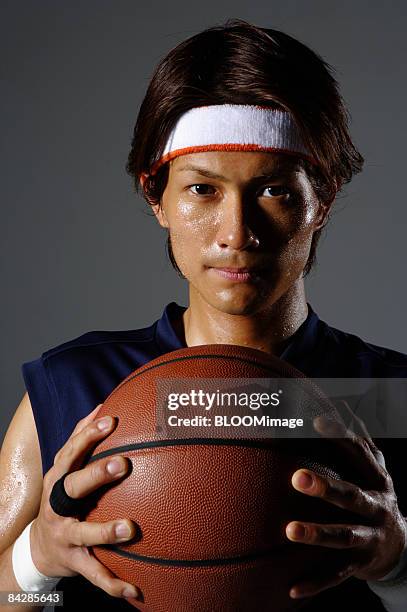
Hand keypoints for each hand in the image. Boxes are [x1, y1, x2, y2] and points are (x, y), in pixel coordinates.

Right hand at [30, 404, 139, 601]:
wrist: (39, 547)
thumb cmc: (61, 496)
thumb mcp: (65, 467)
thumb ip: (82, 437)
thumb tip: (103, 405)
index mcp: (59, 478)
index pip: (71, 452)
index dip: (88, 435)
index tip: (111, 421)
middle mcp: (57, 505)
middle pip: (72, 487)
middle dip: (96, 475)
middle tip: (123, 464)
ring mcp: (65, 534)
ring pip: (84, 534)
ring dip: (106, 531)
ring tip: (131, 529)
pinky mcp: (74, 561)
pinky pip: (95, 573)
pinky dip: (115, 583)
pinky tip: (137, 588)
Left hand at [285, 403, 406, 598]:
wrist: (400, 547)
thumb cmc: (375, 496)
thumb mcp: (373, 469)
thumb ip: (358, 439)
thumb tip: (340, 402)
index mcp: (378, 479)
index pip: (359, 454)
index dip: (340, 437)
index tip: (315, 421)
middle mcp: (378, 507)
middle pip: (352, 496)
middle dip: (327, 487)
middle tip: (296, 477)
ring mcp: (371, 538)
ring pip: (344, 537)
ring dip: (318, 534)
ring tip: (289, 530)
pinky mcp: (362, 565)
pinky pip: (337, 575)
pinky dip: (315, 582)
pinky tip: (291, 589)